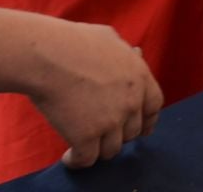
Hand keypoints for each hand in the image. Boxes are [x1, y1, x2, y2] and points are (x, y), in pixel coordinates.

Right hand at [27, 20, 162, 167]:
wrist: (48, 54)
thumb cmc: (72, 42)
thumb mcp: (110, 39)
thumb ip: (125, 52)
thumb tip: (136, 53)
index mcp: (140, 78)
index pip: (154, 106)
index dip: (147, 120)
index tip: (141, 129)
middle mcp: (131, 102)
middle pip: (132, 132)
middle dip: (119, 135)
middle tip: (102, 136)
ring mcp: (111, 121)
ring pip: (112, 150)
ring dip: (99, 151)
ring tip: (83, 147)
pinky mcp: (87, 136)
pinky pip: (87, 159)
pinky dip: (78, 161)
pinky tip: (69, 157)